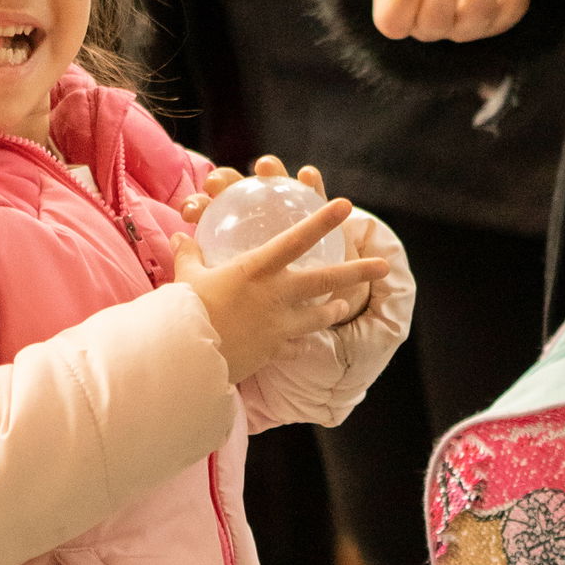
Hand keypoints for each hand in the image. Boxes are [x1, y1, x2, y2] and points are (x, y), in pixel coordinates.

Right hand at [172, 156, 395, 385]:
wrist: (187, 359)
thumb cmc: (184, 313)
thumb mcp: (186, 278)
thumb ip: (190, 255)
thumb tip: (181, 236)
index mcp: (256, 270)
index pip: (296, 239)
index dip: (322, 221)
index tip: (345, 205)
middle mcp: (275, 295)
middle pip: (325, 280)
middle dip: (358, 272)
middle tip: (383, 267)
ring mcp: (278, 325)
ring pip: (317, 316)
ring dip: (332, 310)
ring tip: (344, 307)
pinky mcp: (273, 350)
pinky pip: (293, 346)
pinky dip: (298, 343)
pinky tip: (301, 344)